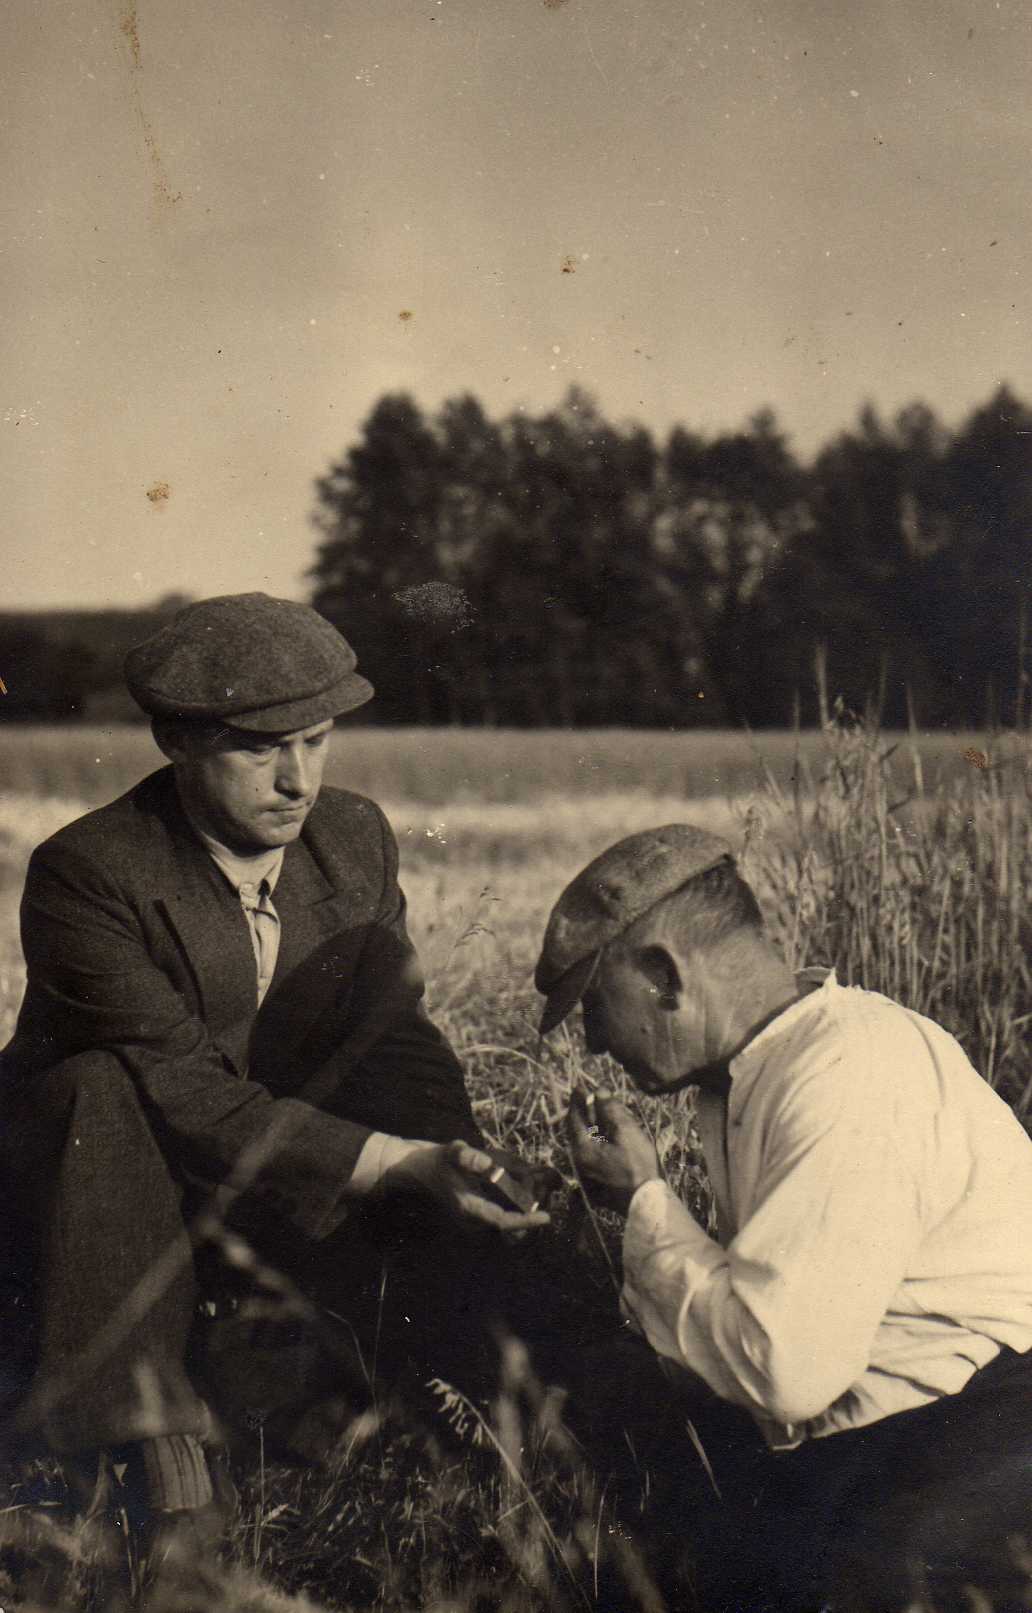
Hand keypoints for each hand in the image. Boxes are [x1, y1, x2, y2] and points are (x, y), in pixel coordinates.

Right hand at [382, 1139, 550, 1232]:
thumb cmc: (439, 1160)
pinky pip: (503, 1219)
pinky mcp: (478, 1217)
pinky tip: (528, 1192)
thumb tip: (486, 1163)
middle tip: (549, 1199)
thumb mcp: (452, 1152)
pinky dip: (518, 1210)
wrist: (422, 1170)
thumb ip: (466, 1156)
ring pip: (508, 1226)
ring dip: (526, 1213)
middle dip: (530, 1217)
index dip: (524, 1221)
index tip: (546, 1217)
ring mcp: (475, 1221)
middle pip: (510, 1228)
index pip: (501, 1221)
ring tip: (542, 1194)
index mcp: (469, 1209)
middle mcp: (473, 1221)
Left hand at [565, 1088, 660, 1215]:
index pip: (574, 1119)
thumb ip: (611, 1110)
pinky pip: (592, 1155)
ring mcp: (587, 1175)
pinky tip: (608, 1137)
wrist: (646, 1203)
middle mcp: (579, 1163)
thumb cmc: (637, 1166)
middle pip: (577, 1132)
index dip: (577, 1101)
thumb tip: (599, 1092)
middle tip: (588, 1098)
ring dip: (591, 1128)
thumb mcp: (626, 1133)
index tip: (579, 1087)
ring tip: (600, 1114)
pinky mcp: (596, 1184)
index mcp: (582, 1150)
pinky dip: (597, 1142)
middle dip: (583, 1114)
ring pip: (585, 1144)